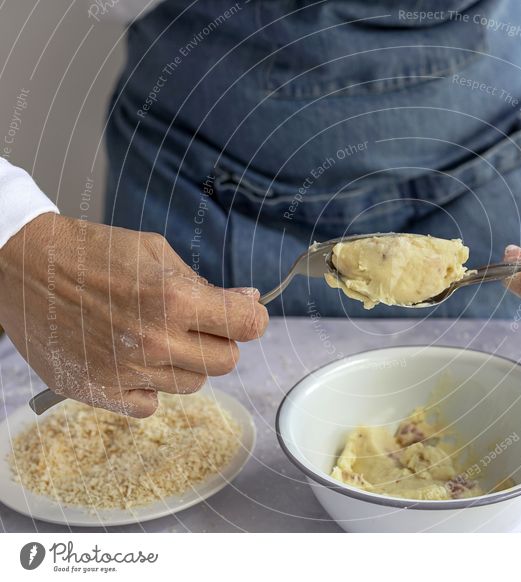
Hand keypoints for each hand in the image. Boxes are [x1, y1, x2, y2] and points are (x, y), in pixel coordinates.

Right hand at [0, 213, 267, 415]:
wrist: (23, 266)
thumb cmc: (93, 252)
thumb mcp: (156, 252)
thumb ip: (206, 284)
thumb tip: (249, 302)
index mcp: (174, 299)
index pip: (248, 326)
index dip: (251, 318)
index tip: (244, 314)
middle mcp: (154, 340)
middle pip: (227, 361)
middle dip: (219, 341)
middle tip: (195, 323)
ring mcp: (126, 371)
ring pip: (193, 384)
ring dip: (185, 363)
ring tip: (155, 336)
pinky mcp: (99, 392)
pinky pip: (151, 405)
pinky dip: (149, 387)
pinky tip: (133, 360)